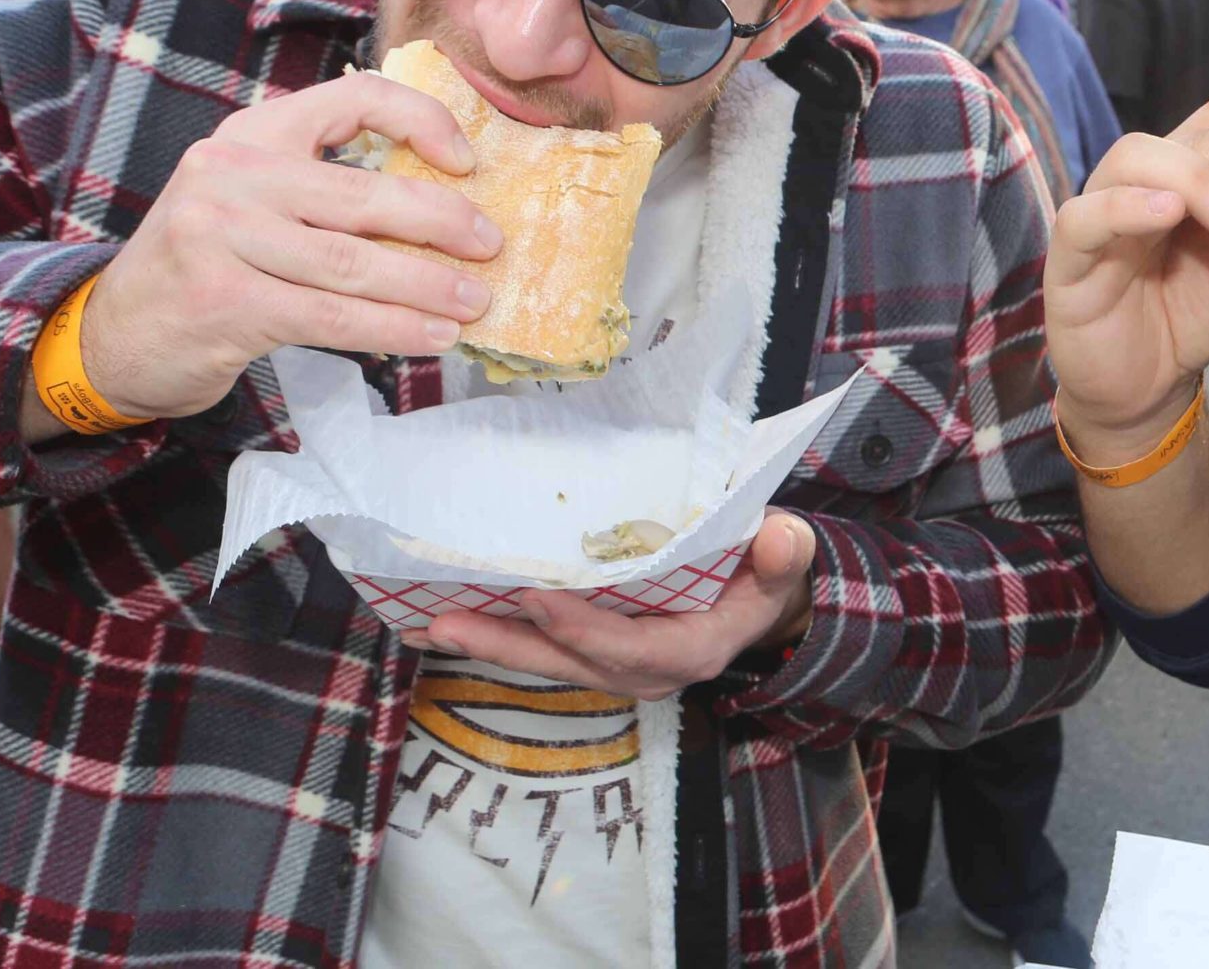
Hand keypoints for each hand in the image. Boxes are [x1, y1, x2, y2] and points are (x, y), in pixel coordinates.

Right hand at [78, 72, 501, 420]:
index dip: (420, 120)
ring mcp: (223, 237)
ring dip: (427, 286)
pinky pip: (331, 315)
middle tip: (491, 246)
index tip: (466, 161)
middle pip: (366, 195)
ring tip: (474, 302)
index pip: (352, 97)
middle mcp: (233, 174)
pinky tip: (430, 336)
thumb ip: (325, 185)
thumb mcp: (255, 198)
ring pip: (355, 263)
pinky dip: (391, 328)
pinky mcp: (225, 301)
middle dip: (443, 223)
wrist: (115, 331)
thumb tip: (444, 205)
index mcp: (252, 133)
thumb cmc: (209, 261)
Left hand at [408, 510, 818, 700]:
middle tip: (441, 621)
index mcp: (690, 651)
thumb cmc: (766, 575)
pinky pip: (540, 648)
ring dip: (485, 641)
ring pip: (544, 659)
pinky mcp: (593, 652)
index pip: (629, 648)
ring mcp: (614, 666)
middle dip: (505, 644)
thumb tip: (782, 536)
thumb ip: (783, 555)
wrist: (760, 606)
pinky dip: (495, 633)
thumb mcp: (785, 562)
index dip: (581, 627)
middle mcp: (644, 672)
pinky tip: (440, 618)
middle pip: (567, 662)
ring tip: (423, 621)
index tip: (535, 596)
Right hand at [1044, 92, 1208, 444]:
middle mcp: (1149, 173)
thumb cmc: (1197, 312)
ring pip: (1141, 158)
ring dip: (1204, 181)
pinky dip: (1126, 206)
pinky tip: (1168, 212)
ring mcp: (1103, 206)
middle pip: (1204, 136)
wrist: (1147, 385)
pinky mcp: (1070, 255)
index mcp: (1195, 166)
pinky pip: (1087, 216)